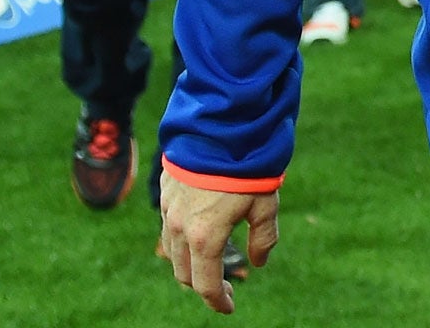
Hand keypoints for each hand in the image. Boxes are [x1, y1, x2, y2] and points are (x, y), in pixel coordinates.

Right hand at [160, 167, 278, 314]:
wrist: (219, 123)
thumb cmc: (245, 165)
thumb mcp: (264, 204)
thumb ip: (263, 237)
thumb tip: (259, 262)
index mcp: (204, 238)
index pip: (205, 285)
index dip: (218, 301)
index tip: (229, 306)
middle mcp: (179, 228)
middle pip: (184, 273)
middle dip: (202, 284)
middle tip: (222, 283)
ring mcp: (168, 209)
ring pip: (172, 250)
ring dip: (189, 261)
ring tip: (211, 256)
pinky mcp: (164, 191)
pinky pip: (168, 225)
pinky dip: (181, 237)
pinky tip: (199, 226)